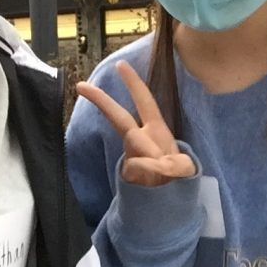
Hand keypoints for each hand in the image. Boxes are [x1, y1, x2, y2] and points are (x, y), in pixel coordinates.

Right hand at [76, 60, 195, 186]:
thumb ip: (176, 165)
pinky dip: (150, 175)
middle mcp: (140, 139)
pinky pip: (137, 170)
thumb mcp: (185, 169)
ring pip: (135, 147)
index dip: (133, 83)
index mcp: (156, 129)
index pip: (144, 101)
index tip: (119, 64)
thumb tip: (158, 164)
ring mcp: (131, 155)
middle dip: (102, 101)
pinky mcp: (126, 173)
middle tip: (81, 85)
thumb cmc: (177, 177)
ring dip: (152, 158)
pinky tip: (156, 184)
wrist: (166, 202)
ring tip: (165, 171)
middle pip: (119, 117)